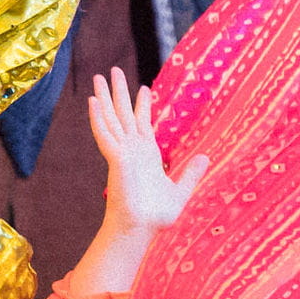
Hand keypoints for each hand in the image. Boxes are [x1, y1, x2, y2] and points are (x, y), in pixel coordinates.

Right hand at [85, 69, 206, 232]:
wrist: (142, 228)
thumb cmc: (157, 215)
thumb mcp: (181, 190)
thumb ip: (191, 173)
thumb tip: (205, 157)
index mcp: (147, 154)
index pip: (143, 123)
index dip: (143, 105)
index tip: (144, 88)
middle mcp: (133, 149)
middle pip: (124, 114)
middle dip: (119, 92)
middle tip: (112, 70)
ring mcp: (122, 153)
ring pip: (112, 118)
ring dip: (105, 98)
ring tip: (98, 77)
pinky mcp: (116, 159)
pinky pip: (105, 135)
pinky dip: (99, 118)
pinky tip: (93, 102)